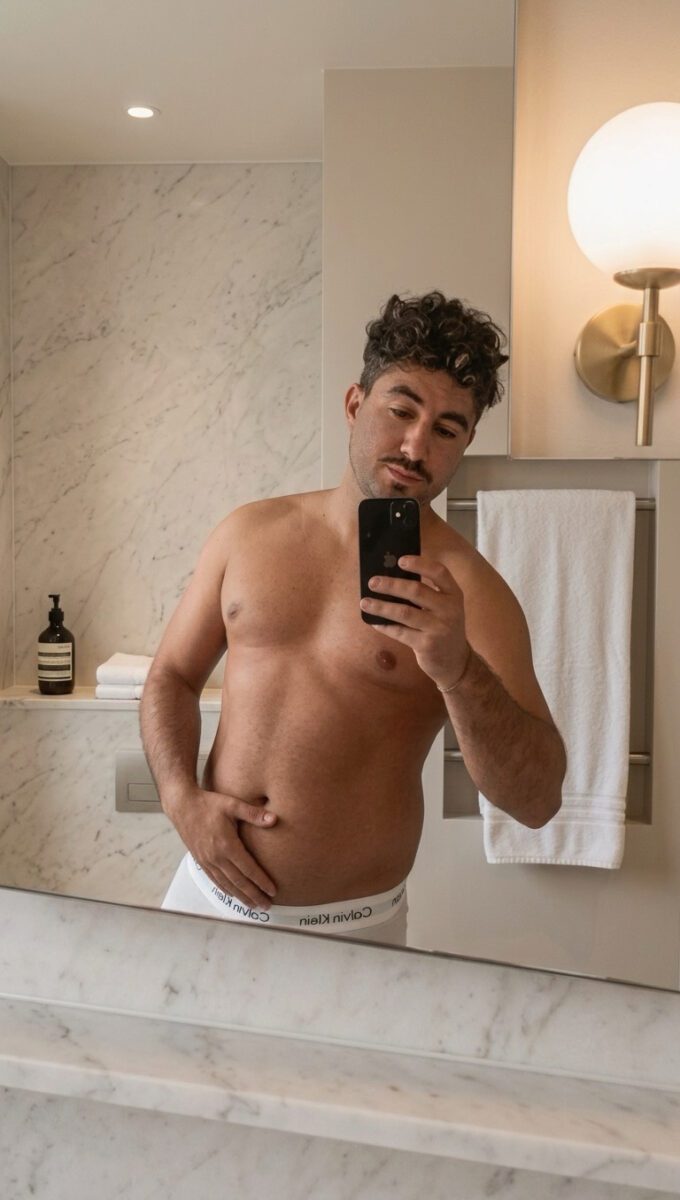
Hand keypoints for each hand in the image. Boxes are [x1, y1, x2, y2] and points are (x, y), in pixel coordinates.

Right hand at [163, 785, 277, 908]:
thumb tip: (274, 819)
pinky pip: (215, 880)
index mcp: (227, 845)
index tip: (273, 891)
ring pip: (227, 884)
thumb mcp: (232, 804)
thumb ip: (254, 814)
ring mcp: (207, 861)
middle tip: (267, 905)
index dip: (261, 881)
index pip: (248, 869)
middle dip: (254, 895)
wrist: (182, 806)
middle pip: (239, 882)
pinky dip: (226, 890)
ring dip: (241, 897)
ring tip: (254, 905)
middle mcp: (216, 857)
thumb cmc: (208, 804)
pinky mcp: (201, 861)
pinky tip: (233, 895)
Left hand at [359, 554, 469, 689]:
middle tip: (372, 582)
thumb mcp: (445, 607)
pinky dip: (384, 626)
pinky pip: (400, 632)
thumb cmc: (444, 627)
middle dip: (391, 585)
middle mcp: (449, 609)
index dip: (419, 564)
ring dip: (381, 606)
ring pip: (404, 612)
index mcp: (454, 594)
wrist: (456, 661)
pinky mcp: (427, 645)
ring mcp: (438, 628)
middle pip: (416, 591)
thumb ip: (428, 593)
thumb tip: (392, 578)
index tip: (400, 560)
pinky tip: (374, 621)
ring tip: (364, 602)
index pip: (439, 572)